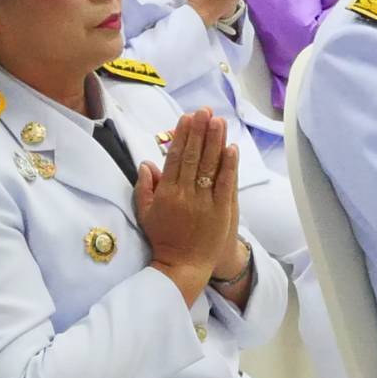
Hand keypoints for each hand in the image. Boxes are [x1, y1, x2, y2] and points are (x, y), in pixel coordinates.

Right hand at [136, 108, 239, 302]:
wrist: (182, 266)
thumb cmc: (163, 239)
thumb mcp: (146, 213)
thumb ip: (145, 187)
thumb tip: (147, 163)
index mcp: (167, 193)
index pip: (176, 158)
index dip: (182, 136)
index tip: (186, 118)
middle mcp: (186, 194)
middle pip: (194, 157)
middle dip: (200, 131)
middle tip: (204, 111)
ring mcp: (205, 202)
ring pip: (211, 166)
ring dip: (215, 141)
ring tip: (218, 121)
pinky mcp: (221, 211)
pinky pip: (226, 184)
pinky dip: (229, 166)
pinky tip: (231, 148)